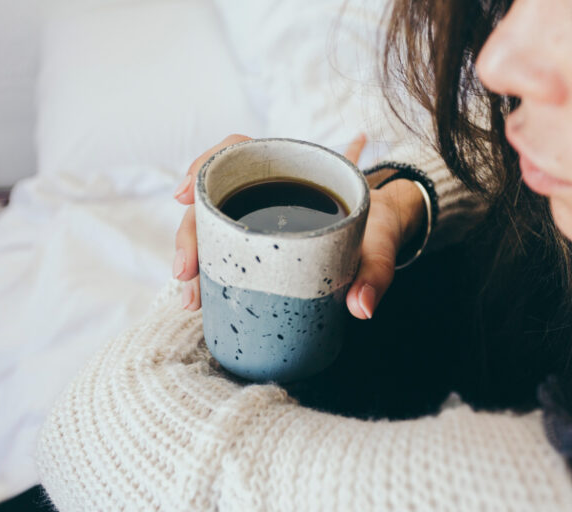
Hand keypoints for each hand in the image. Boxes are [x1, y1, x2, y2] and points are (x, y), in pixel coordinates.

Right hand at [173, 134, 425, 319]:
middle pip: (214, 196)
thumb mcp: (381, 247)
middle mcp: (269, 189)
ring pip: (212, 225)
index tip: (185, 195)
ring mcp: (259, 215)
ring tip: (192, 300)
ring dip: (194, 258)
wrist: (386, 234)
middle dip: (190, 234)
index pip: (237, 151)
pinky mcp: (259, 243)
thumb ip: (376, 273)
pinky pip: (224, 247)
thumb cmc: (379, 230)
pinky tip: (201, 298)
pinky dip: (209, 270)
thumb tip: (361, 308)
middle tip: (186, 275)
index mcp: (293, 171)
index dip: (204, 165)